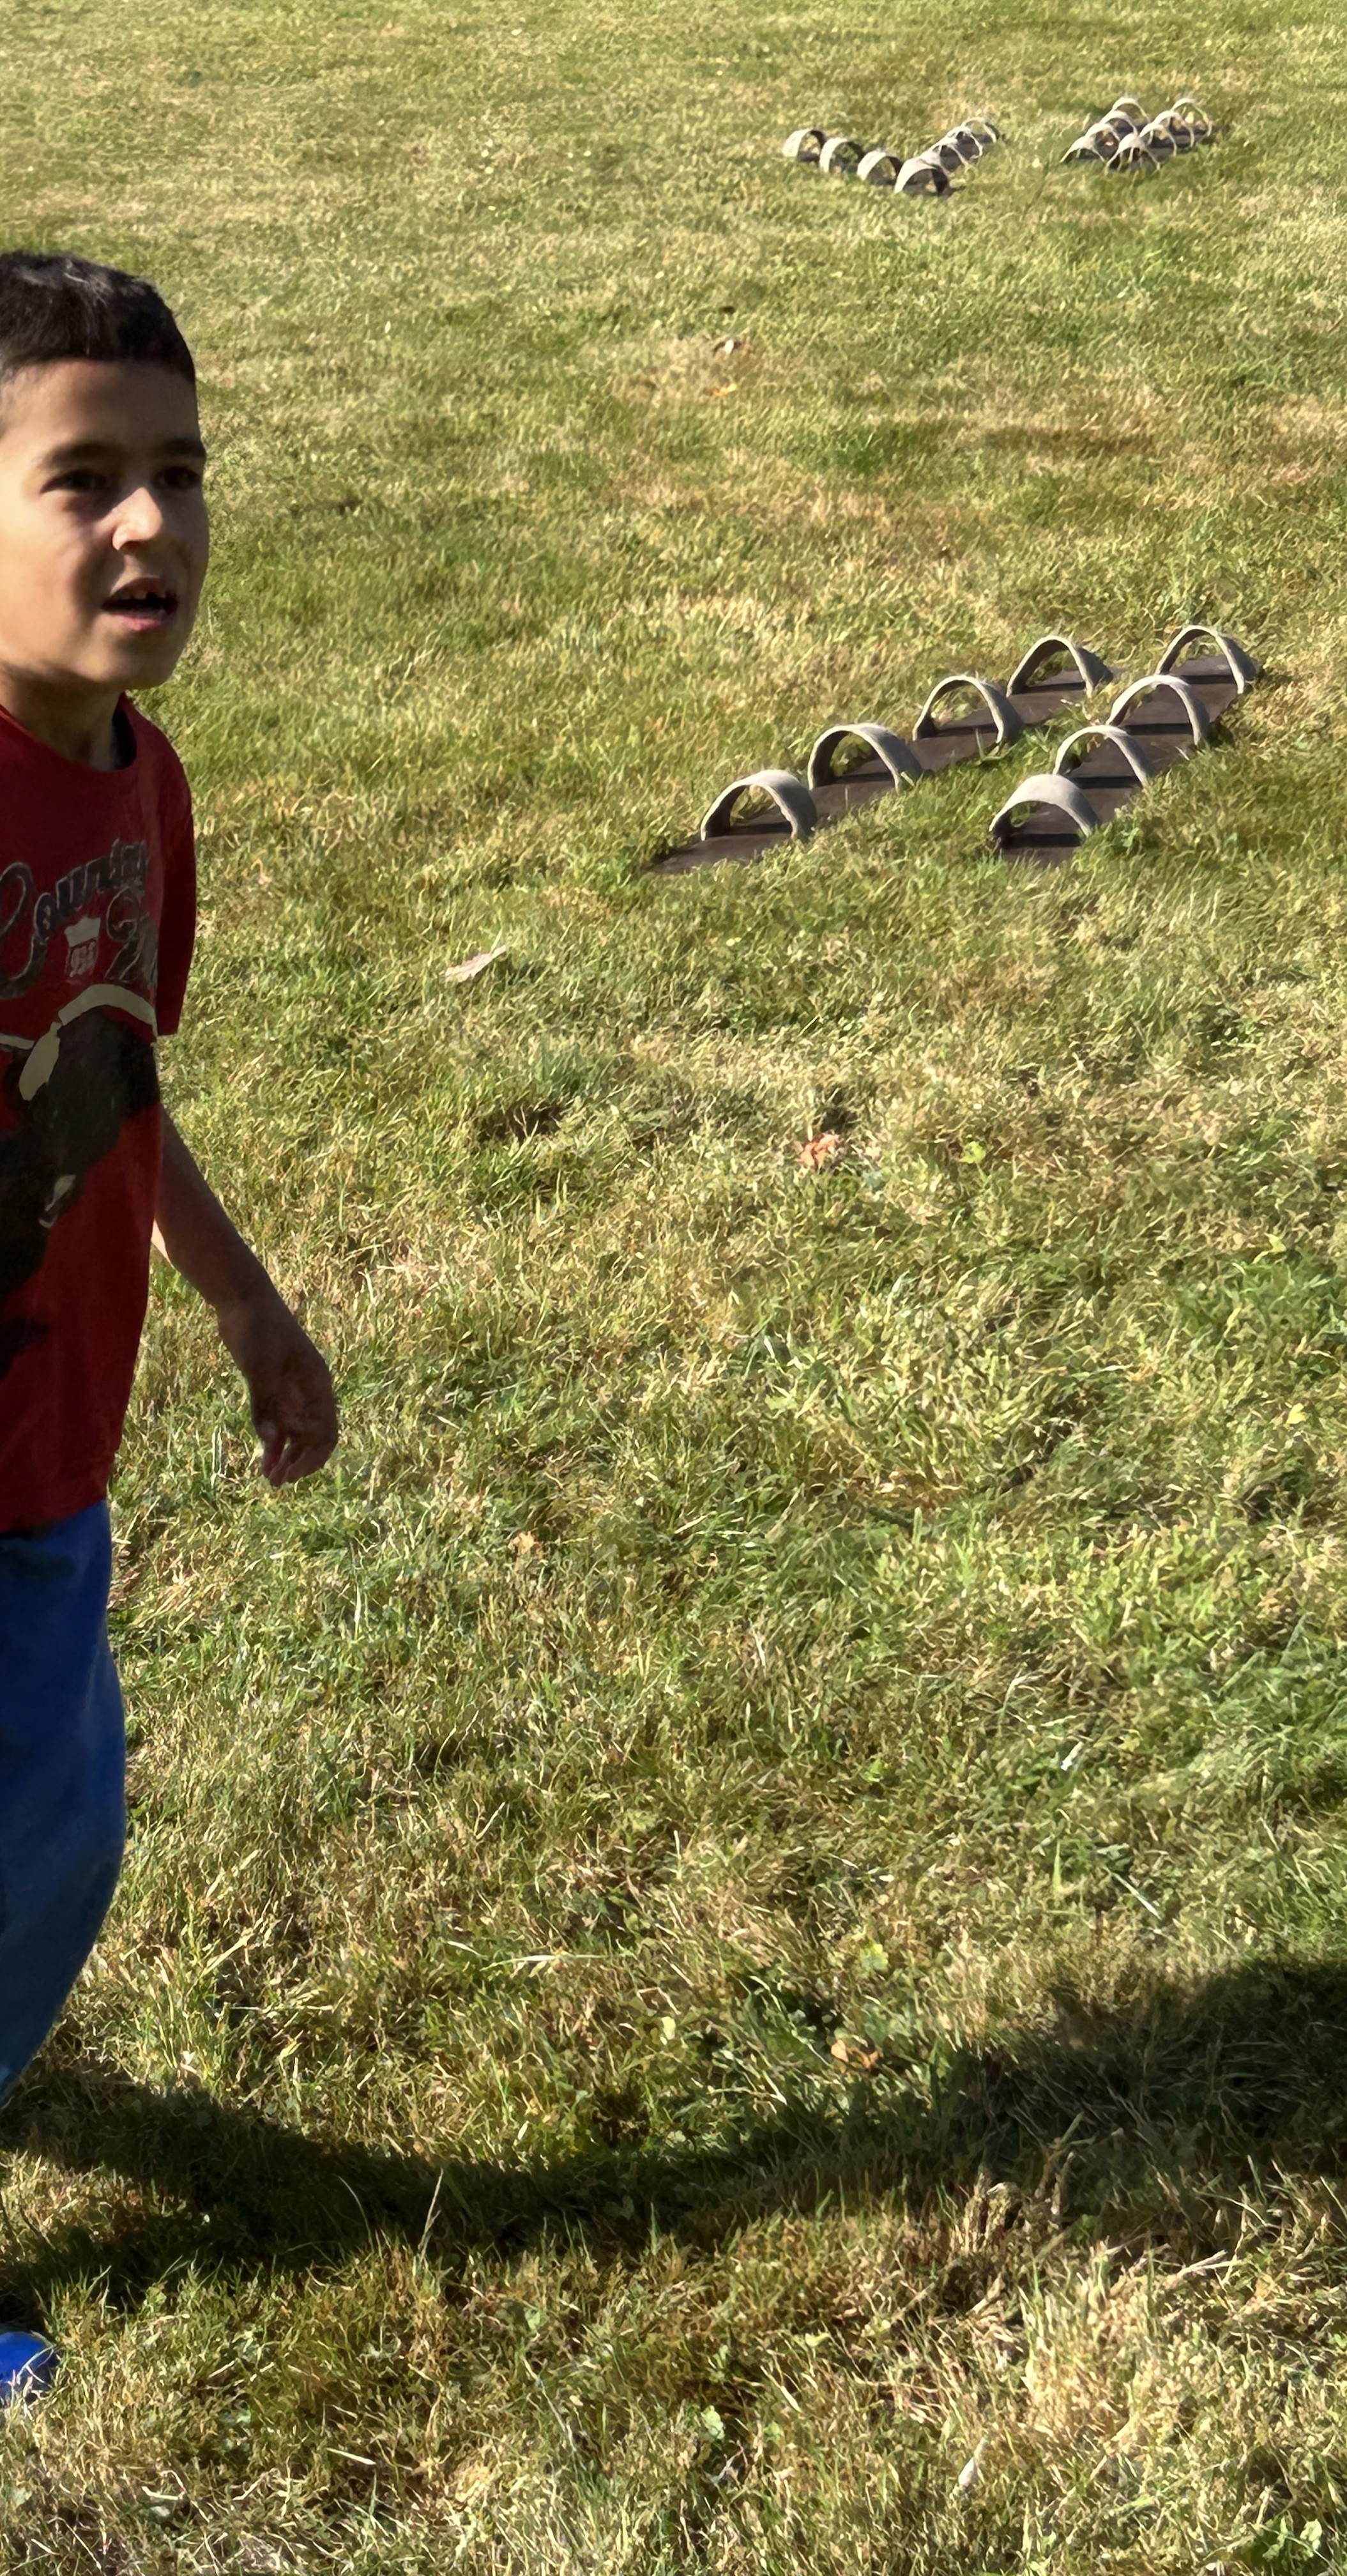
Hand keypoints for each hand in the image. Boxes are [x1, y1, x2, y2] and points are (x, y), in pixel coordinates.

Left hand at [215, 1283, 338, 1485]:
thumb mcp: (261, 1366)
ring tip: (269, 1478)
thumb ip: (265, 1403)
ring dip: (285, 1457)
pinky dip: (272, 1442)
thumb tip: (269, 1440)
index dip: (313, 1457)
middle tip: (277, 1482)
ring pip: (295, 1434)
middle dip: (298, 1463)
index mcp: (316, 1385)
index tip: (292, 1474)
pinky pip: (277, 1422)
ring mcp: (290, 1390)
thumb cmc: (259, 1329)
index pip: (326, 1431)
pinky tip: (263, 1459)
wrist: (242, 1301)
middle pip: (313, 1437)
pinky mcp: (271, 1388)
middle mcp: (307, 1392)